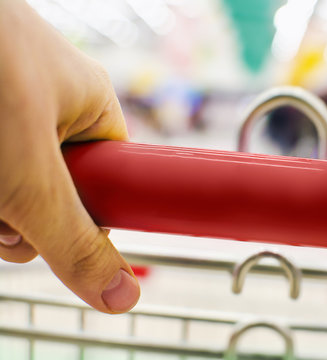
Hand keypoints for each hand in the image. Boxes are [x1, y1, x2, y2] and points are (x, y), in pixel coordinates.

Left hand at [0, 0, 138, 312]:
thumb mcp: (28, 176)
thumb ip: (74, 240)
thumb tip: (124, 295)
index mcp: (92, 107)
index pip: (108, 183)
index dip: (80, 218)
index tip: (45, 227)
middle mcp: (53, 105)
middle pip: (52, 190)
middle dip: (18, 215)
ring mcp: (9, 107)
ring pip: (10, 185)